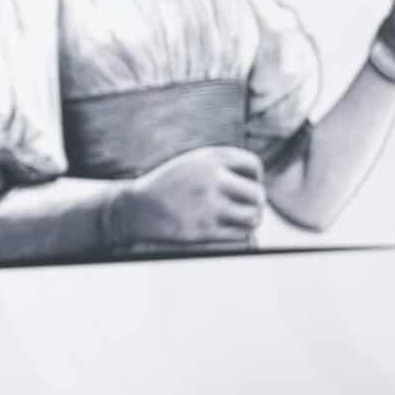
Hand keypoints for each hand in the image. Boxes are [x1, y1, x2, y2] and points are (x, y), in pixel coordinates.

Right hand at [113, 146, 265, 244]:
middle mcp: (211, 179)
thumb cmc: (169, 186)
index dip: (254, 176)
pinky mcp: (205, 230)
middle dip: (255, 202)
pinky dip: (239, 234)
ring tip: (239, 219)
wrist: (136, 208)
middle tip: (245, 207)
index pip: (253, 165)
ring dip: (250, 220)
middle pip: (258, 194)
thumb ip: (223, 166)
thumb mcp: (193, 163)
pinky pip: (240, 235)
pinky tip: (227, 230)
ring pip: (253, 217)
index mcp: (209, 158)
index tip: (243, 184)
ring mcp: (209, 205)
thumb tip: (259, 183)